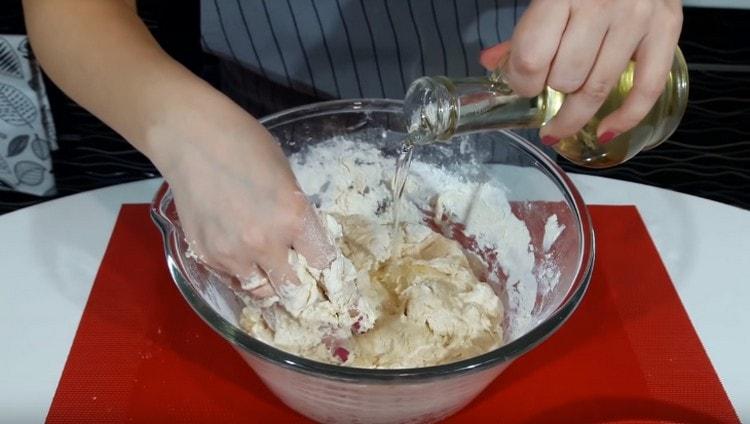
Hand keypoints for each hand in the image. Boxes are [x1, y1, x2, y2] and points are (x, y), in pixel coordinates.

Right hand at [153, 99, 333, 308]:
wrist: (191, 138)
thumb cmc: (244, 144)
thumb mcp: (286, 176)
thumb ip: (296, 212)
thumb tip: (301, 240)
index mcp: (293, 217)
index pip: (322, 262)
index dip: (322, 263)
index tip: (317, 261)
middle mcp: (266, 243)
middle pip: (293, 287)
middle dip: (298, 281)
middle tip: (294, 271)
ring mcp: (233, 253)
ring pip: (261, 291)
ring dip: (268, 281)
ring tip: (266, 266)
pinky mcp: (206, 255)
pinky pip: (231, 279)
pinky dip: (240, 273)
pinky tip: (240, 255)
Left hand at [480, 0, 682, 144]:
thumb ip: (524, 31)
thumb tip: (491, 63)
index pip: (532, 58)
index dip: (521, 82)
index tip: (522, 85)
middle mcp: (601, 4)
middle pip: (565, 77)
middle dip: (550, 92)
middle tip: (548, 88)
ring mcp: (636, 17)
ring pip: (598, 88)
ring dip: (575, 113)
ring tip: (561, 122)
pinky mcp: (667, 28)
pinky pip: (647, 88)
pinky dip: (625, 118)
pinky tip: (605, 132)